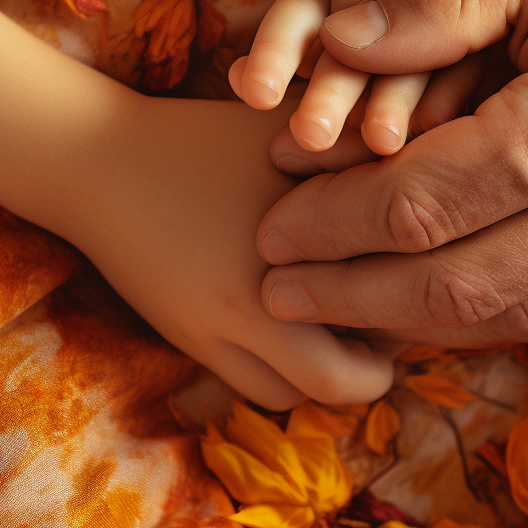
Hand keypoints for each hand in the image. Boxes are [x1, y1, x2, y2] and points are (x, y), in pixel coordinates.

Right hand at [60, 96, 393, 407]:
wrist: (101, 158)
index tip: (414, 303)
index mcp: (291, 251)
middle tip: (386, 337)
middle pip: (336, 383)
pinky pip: (246, 384)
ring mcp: (212, 330)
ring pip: (289, 394)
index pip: (374, 322)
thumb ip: (359, 154)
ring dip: (323, 376)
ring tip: (339, 334)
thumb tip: (426, 182)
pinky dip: (279, 371)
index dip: (404, 326)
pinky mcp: (184, 337)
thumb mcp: (288, 132)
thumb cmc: (207, 135)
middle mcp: (253, 304)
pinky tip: (291, 328)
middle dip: (372, 370)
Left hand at [254, 0, 527, 344]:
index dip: (335, 220)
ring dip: (411, 318)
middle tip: (280, 289)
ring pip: (507, 313)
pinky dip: (482, 312)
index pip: (422, 202)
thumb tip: (337, 42)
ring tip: (340, 307)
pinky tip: (428, 302)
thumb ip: (431, 2)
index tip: (273, 226)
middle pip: (456, 281)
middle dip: (354, 291)